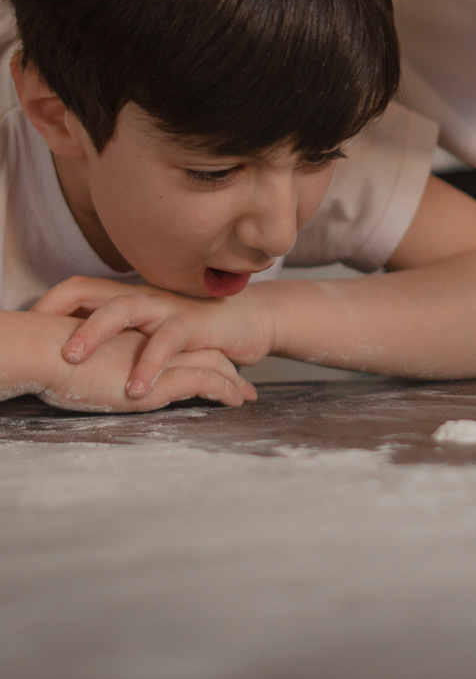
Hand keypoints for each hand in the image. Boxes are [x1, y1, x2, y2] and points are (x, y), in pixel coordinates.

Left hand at [32, 276, 271, 398]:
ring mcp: (166, 308)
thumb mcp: (147, 332)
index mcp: (126, 297)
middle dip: (60, 315)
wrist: (247, 323)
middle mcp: (141, 297)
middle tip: (35, 341)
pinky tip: (136, 389)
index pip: (78, 289)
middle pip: (92, 293)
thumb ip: (117, 337)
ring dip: (95, 333)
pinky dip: (149, 366)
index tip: (26, 325)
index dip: (49, 302)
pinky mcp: (193, 325)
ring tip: (73, 361)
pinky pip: (167, 341)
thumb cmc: (191, 332)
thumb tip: (69, 352)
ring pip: (124, 309)